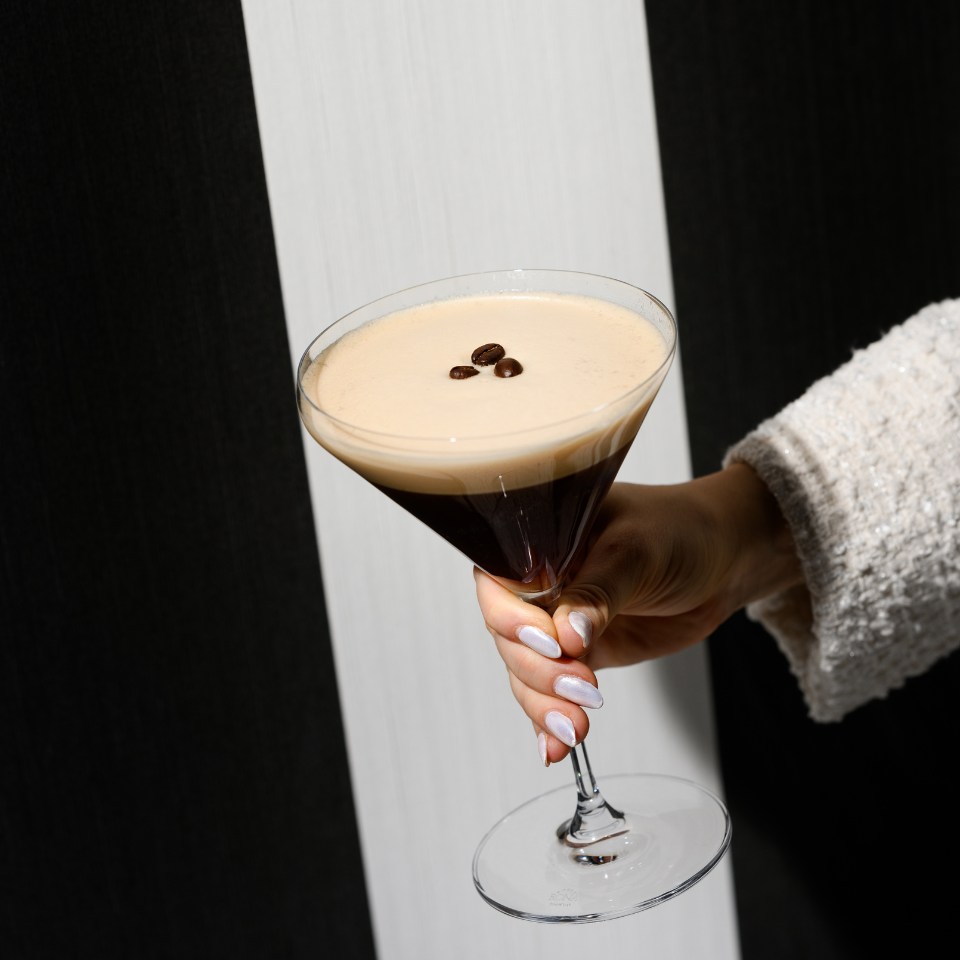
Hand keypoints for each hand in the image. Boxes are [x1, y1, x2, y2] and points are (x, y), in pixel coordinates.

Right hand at [474, 465, 801, 764]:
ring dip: (545, 704)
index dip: (512, 619)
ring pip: (526, 671)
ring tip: (576, 725)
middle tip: (580, 687)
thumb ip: (598, 592)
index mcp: (538, 543)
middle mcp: (539, 584)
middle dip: (538, 671)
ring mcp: (557, 622)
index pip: (499, 585)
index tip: (551, 643)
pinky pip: (552, 690)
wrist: (724, 559)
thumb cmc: (677, 530)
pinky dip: (550, 719)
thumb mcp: (635, 551)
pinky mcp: (581, 654)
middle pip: (509, 638)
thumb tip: (566, 634)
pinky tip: (556, 746)